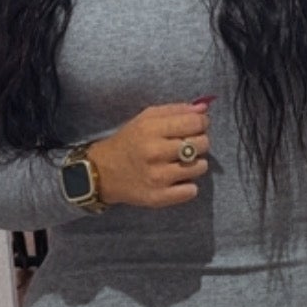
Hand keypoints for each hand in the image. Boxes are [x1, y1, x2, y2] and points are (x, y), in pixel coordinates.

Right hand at [88, 102, 211, 206]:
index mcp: (151, 129)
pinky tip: (178, 179)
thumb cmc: (129, 142)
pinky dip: (188, 185)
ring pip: (200, 167)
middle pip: (202, 144)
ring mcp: (157, 177)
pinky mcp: (158, 197)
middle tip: (188, 145)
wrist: (102, 172)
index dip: (201, 122)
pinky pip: (191, 191)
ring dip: (196, 164)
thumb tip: (204, 108)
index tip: (197, 126)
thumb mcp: (145, 119)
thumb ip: (175, 110)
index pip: (195, 122)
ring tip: (181, 162)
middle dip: (200, 142)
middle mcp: (155, 152)